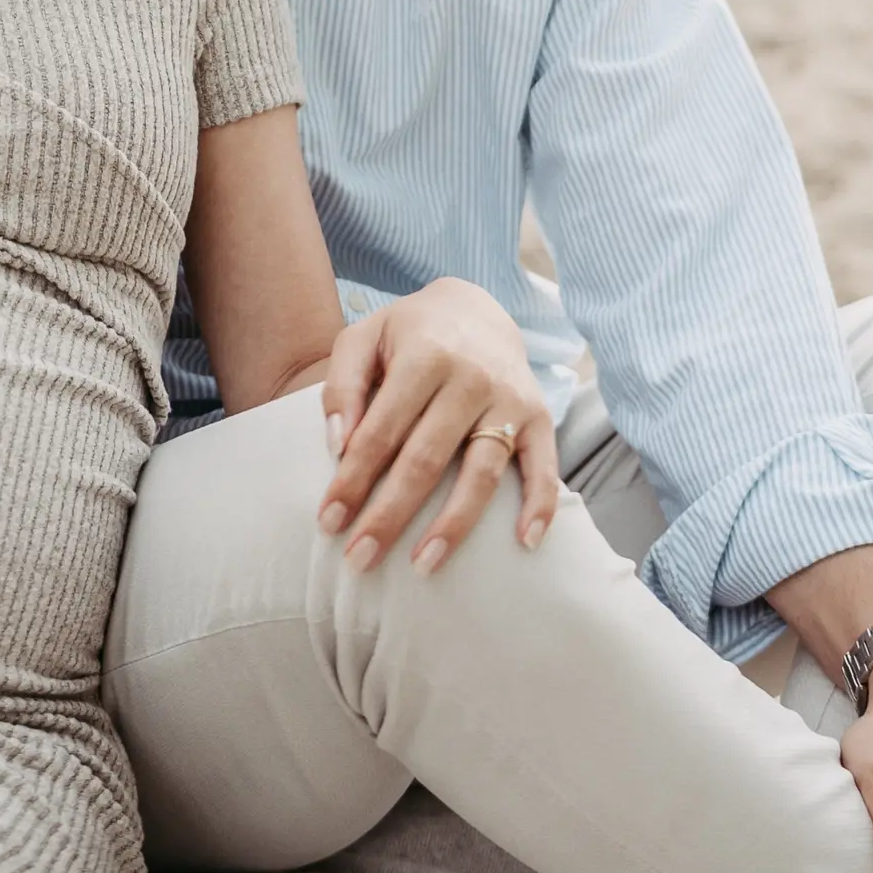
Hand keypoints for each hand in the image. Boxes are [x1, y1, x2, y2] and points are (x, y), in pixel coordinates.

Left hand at [318, 278, 559, 572]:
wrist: (477, 306)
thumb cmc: (409, 334)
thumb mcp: (363, 338)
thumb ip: (343, 386)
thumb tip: (339, 445)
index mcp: (424, 355)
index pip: (381, 430)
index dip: (352, 479)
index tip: (328, 522)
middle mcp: (471, 377)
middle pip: (426, 459)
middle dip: (390, 515)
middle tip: (359, 560)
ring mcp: (509, 399)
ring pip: (482, 473)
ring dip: (453, 525)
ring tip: (424, 566)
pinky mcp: (540, 416)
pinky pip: (544, 467)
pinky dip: (540, 505)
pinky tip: (526, 544)